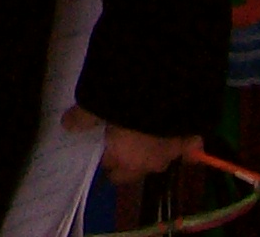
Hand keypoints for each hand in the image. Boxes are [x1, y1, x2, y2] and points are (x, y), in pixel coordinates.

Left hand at [60, 106, 197, 187]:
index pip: (114, 172)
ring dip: (154, 148)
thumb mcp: (96, 106)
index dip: (107, 160)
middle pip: (138, 168)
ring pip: (161, 157)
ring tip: (146, 130)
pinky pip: (188, 147)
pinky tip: (180, 133)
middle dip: (130, 158)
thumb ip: (83, 117)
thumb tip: (67, 125)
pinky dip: (184, 143)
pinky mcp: (192, 139)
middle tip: (120, 139)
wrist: (166, 87)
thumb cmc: (123, 101)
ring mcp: (174, 153)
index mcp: (126, 159)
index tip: (102, 149)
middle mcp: (151, 163)